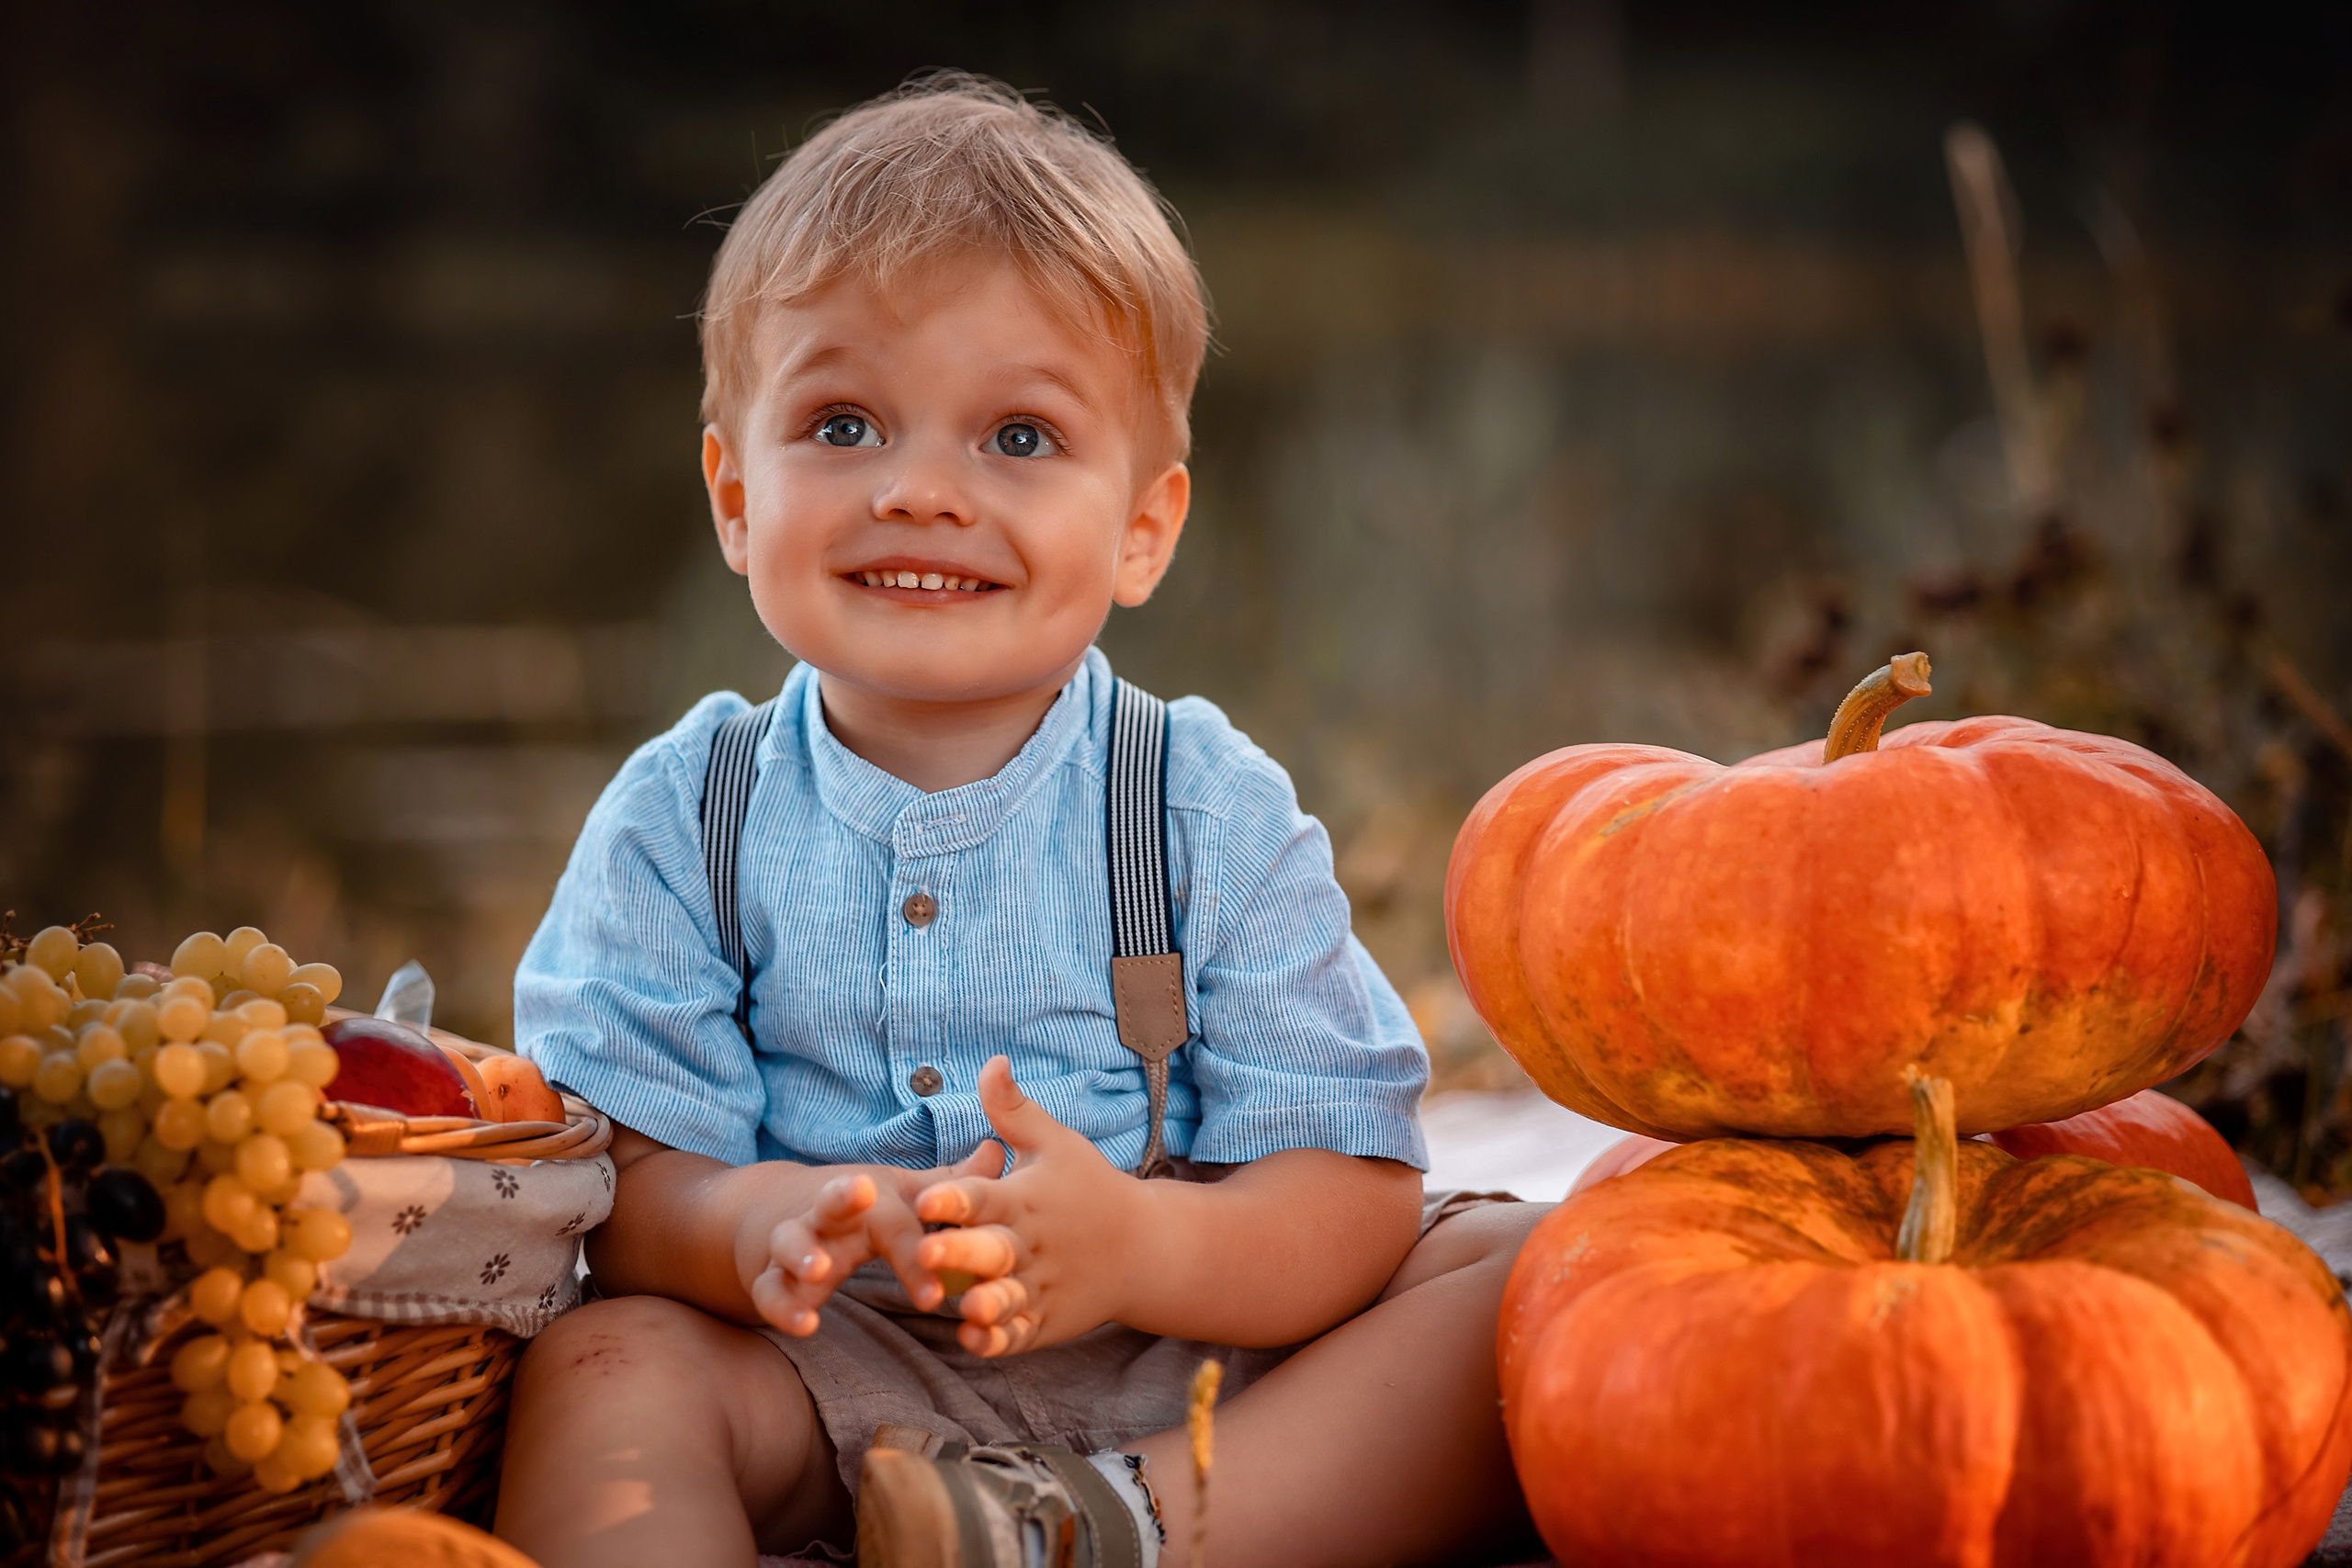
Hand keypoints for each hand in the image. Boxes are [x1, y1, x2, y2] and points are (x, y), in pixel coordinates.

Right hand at [748, 1144, 1004, 1335]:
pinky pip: (769, 1292)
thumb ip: (948, 1186)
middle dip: (844, 1196)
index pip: (895, 1219)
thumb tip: (996, 1153)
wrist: (773, 1213)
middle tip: (860, 1194)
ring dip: (802, 1252)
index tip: (941, 1285)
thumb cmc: (855, 1208)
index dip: (918, 1251)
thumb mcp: (900, 1195)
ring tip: (817, 1271)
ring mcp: (793, 1244)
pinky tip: (803, 1326)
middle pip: (831, 1200)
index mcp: (867, 1202)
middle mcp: (827, 1217)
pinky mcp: (768, 1276)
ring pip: (790, 1242)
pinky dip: (781, 1307)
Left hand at [913, 1056, 1143, 1356]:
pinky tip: (971, 1338)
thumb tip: (991, 1061)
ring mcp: (1040, 1288)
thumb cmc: (1089, 1187)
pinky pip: (1018, 1336)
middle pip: (991, 1251)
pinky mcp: (1045, 1322)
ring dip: (986, 1304)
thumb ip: (1014, 1110)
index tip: (926, 1199)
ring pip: (1007, 1300)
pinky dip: (997, 1340)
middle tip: (928, 1252)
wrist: (1145, 1247)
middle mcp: (1030, 1246)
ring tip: (964, 1308)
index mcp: (1026, 1199)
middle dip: (961, 1253)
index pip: (985, 1197)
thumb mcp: (1057, 1144)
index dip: (956, 1199)